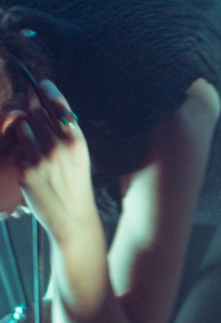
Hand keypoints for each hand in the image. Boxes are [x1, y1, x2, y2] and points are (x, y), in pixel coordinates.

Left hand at [5, 80, 95, 240]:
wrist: (72, 217)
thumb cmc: (76, 185)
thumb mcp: (80, 157)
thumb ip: (66, 133)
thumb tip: (44, 109)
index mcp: (76, 141)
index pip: (58, 105)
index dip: (48, 90)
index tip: (42, 84)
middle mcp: (59, 146)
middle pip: (37, 112)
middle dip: (36, 116)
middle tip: (42, 130)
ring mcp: (41, 157)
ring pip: (23, 125)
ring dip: (26, 131)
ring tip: (36, 147)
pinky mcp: (26, 168)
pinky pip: (17, 146)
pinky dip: (22, 151)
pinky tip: (34, 166)